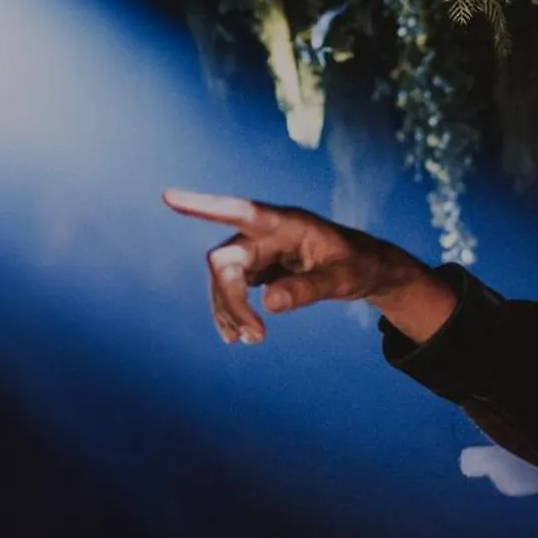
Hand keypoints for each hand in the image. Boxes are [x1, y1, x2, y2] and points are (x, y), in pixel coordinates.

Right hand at [162, 189, 444, 344]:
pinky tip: (237, 336)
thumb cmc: (359, 266)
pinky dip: (232, 313)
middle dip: (231, 300)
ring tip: (251, 340)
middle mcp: (265, 233)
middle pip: (225, 262)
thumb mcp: (342, 280)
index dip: (204, 206)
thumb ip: (308, 289)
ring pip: (223, 279)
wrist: (368, 270)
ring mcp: (258, 250)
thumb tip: (269, 302)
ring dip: (229, 311)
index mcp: (286, 223)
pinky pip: (232, 290)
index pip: (241, 212)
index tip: (169, 197)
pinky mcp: (257, 268)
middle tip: (254, 337)